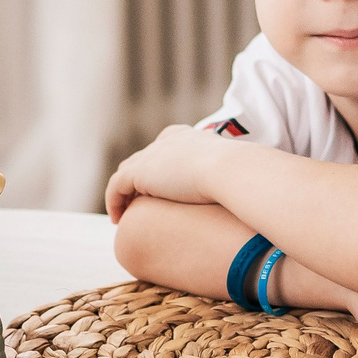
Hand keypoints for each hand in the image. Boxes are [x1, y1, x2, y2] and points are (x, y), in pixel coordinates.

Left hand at [103, 125, 228, 220]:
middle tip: (137, 202)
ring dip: (123, 192)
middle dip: (137, 178)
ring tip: (124, 212)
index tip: (158, 187)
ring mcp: (151, 154)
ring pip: (126, 173)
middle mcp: (166, 141)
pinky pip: (116, 187)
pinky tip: (118, 220)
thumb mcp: (234, 173)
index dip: (157, 167)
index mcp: (187, 138)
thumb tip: (243, 191)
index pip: (163, 148)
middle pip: (142, 159)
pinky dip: (114, 202)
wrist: (229, 171)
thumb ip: (231, 178)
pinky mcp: (139, 172)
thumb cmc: (239, 175)